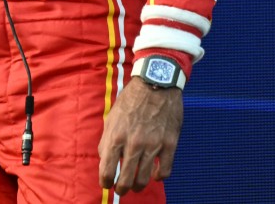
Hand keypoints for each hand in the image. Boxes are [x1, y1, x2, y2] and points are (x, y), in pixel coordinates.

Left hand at [97, 77, 182, 193]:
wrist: (155, 84)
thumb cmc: (130, 100)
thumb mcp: (111, 117)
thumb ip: (107, 139)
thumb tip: (104, 159)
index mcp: (116, 136)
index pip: (107, 167)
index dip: (105, 180)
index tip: (106, 184)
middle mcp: (134, 143)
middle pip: (126, 178)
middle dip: (122, 188)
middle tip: (121, 190)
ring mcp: (153, 145)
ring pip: (145, 178)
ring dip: (139, 185)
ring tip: (136, 186)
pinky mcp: (170, 144)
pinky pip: (165, 170)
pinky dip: (159, 177)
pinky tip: (154, 175)